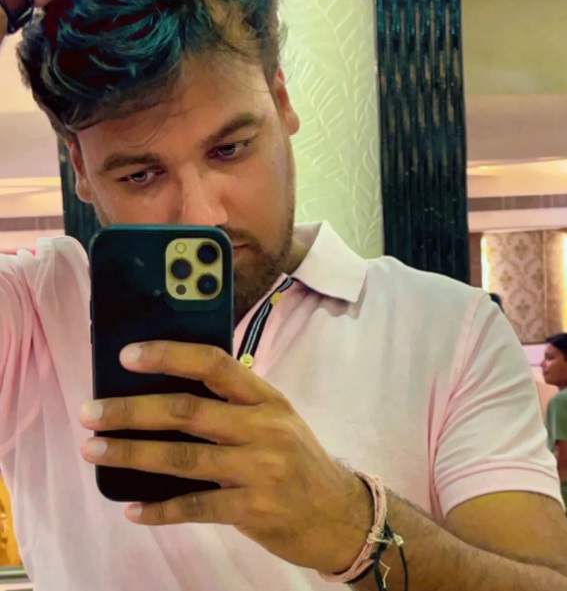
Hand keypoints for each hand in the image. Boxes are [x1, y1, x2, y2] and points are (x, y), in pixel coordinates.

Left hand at [79, 341, 372, 573]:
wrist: (338, 512)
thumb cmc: (298, 458)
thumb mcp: (276, 417)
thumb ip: (234, 403)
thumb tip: (166, 392)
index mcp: (266, 397)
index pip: (214, 363)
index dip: (169, 355)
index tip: (127, 355)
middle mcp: (264, 427)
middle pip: (187, 410)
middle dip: (131, 410)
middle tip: (91, 412)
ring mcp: (260, 469)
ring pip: (183, 457)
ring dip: (132, 453)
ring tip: (94, 449)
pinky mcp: (254, 509)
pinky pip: (196, 507)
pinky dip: (159, 509)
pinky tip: (131, 508)